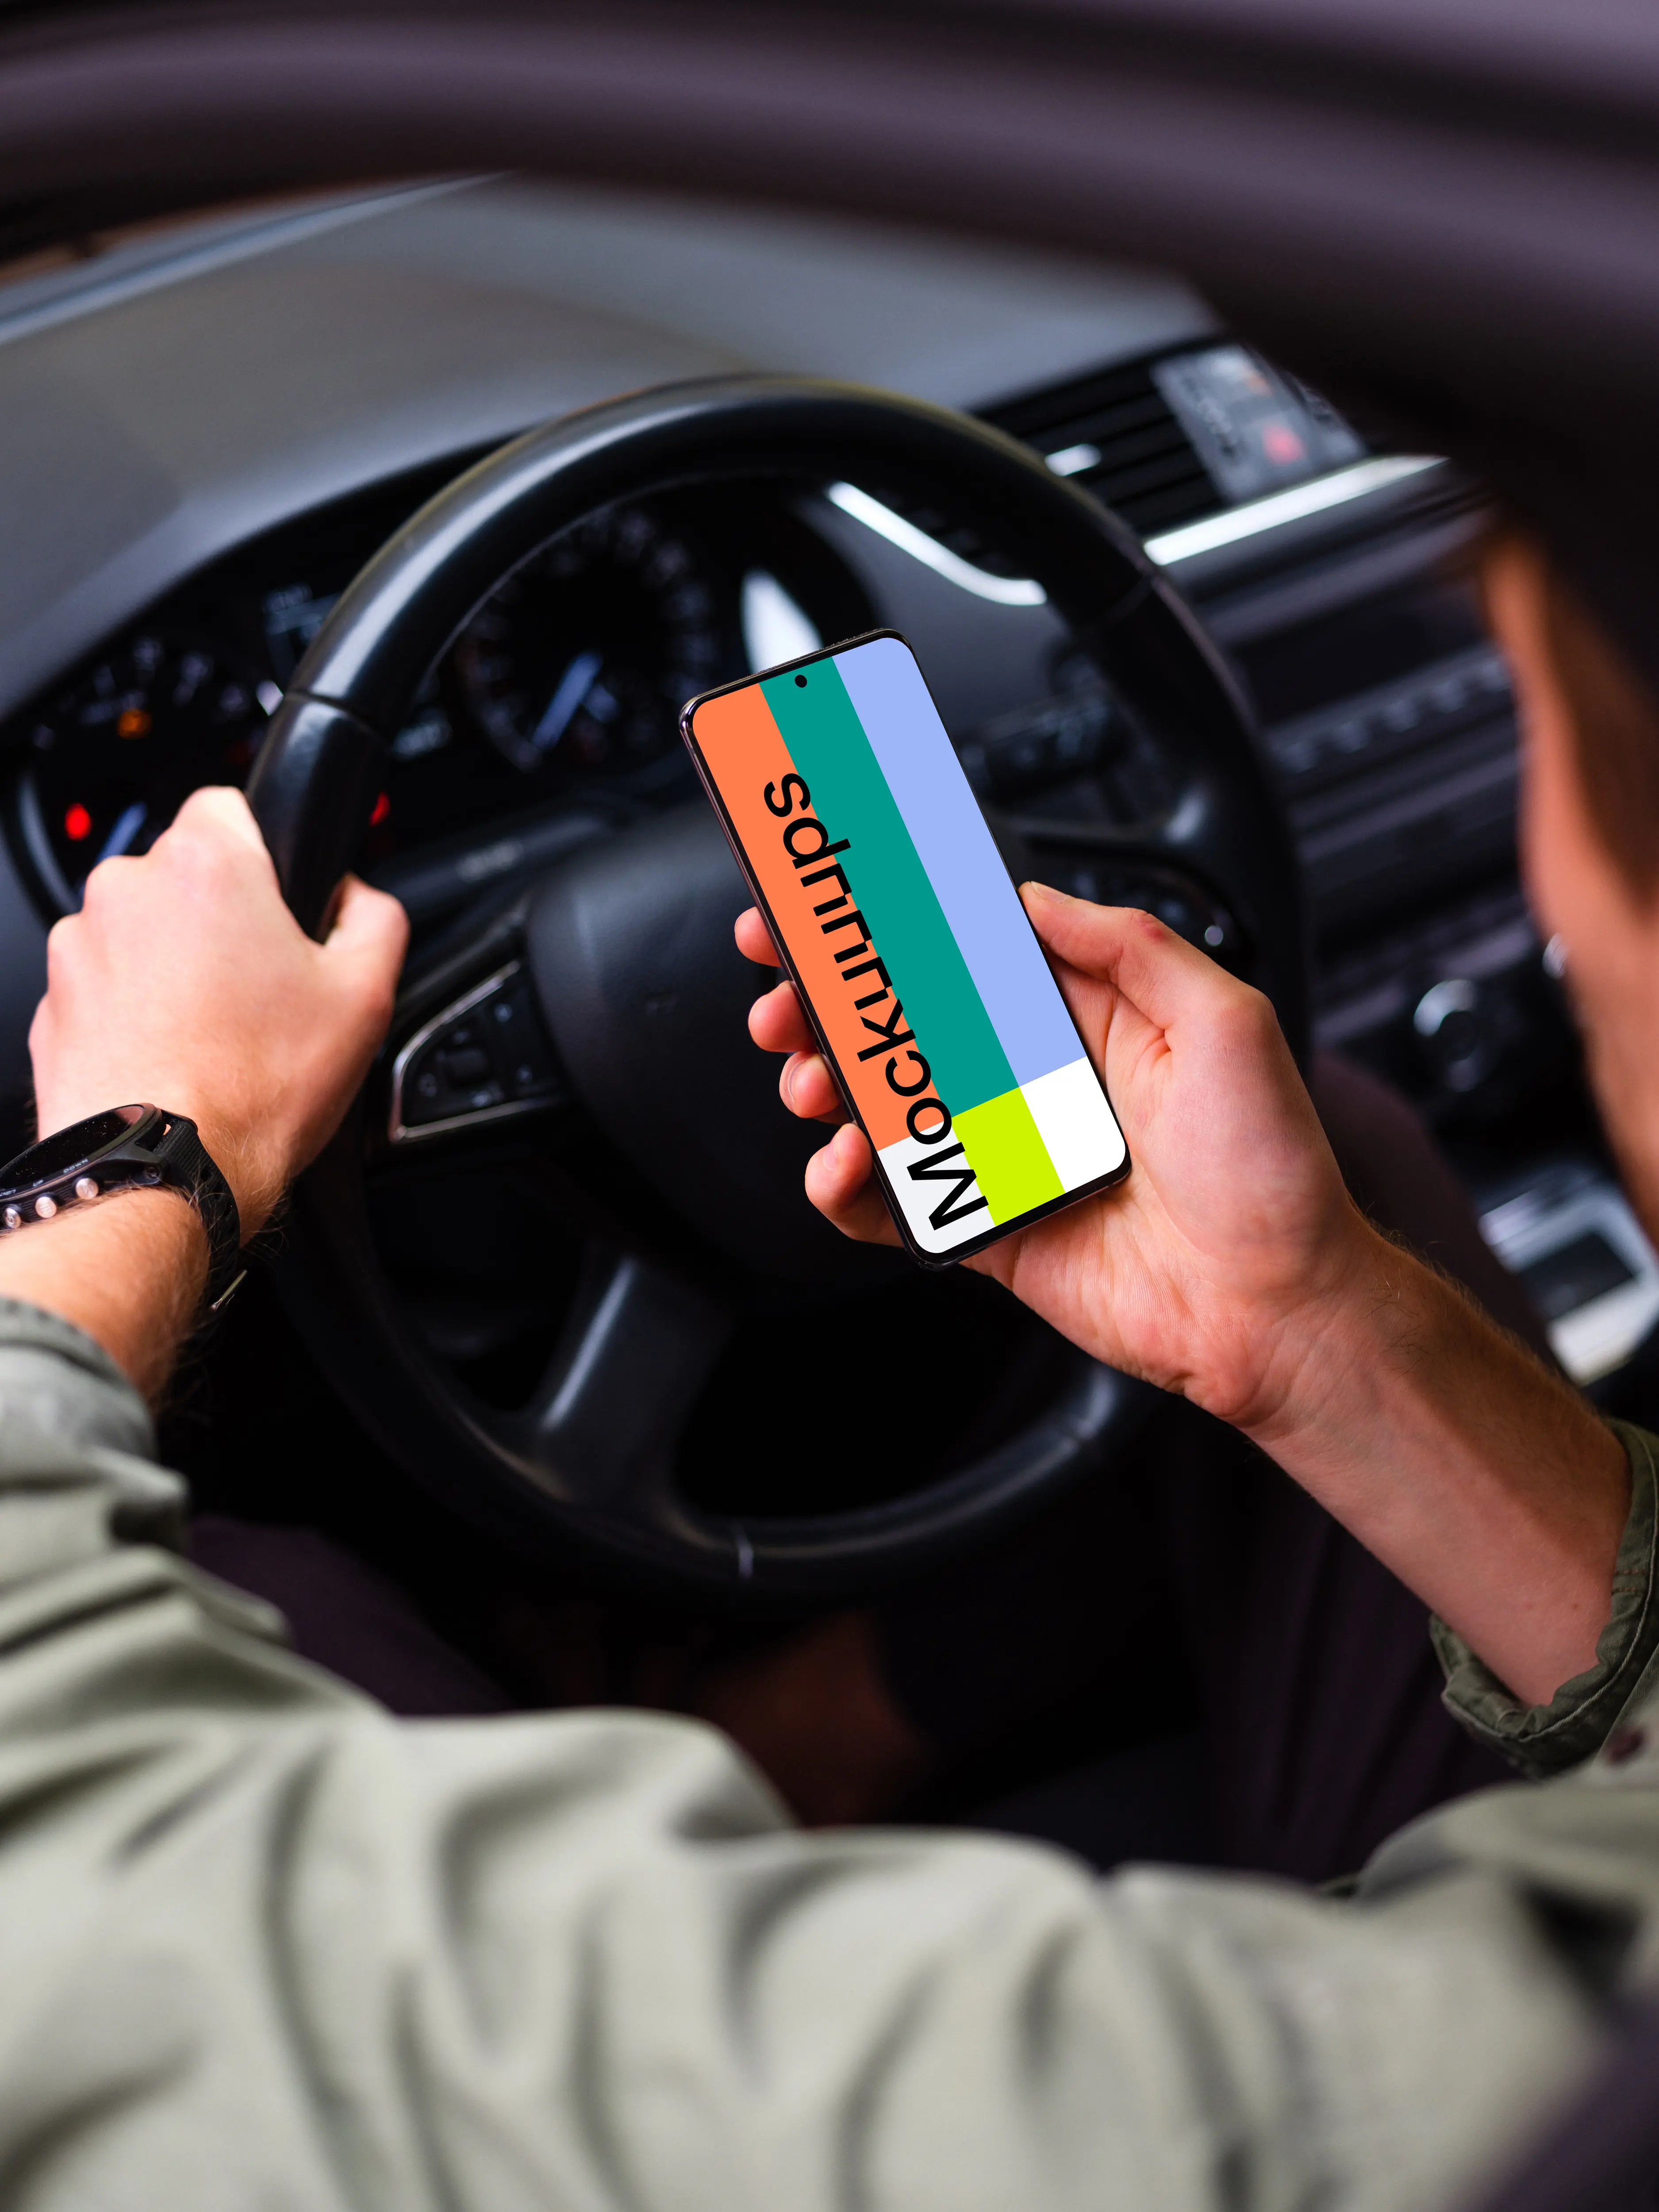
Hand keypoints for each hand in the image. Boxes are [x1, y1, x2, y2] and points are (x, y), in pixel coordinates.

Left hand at [30, 787, 407, 1237]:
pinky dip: (139, 1011)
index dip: (268, 855)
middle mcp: (128, 889)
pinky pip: (108, 986)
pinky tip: (178, 1057)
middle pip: (187, 874)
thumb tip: (358, 900)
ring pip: (144, 931)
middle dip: (223, 918)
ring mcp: (79, 946)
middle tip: (264, 988)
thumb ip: (375, 918)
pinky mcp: (53, 1001)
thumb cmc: (255, 1089)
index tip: (283, 908)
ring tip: (220, 1033)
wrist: (163, 1172)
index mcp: (207, 864)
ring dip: (177, 965)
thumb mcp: (369, 996)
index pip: (233, 804)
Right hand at [740, 885, 1630, 1704]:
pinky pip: (897, 1202)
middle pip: (905, 1027)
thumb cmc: (1272, 1172)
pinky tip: (842, 1166)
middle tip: (784, 998)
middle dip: (830, 1005)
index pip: (968, 954)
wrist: (1277, 1307)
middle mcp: (1035, 1080)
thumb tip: (1037, 898)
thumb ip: (1133, 946)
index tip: (832, 903)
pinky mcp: (988, 1227)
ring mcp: (1005, 1154)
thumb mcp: (1226, 1021)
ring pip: (886, 1108)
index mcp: (1085, 1018)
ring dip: (828, 1086)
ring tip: (811, 1083)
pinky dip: (850, 1186)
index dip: (895, 927)